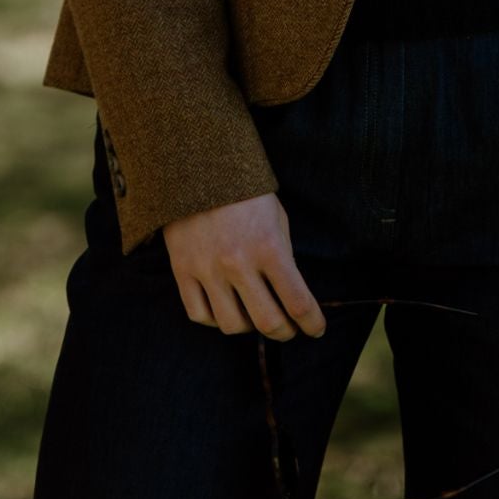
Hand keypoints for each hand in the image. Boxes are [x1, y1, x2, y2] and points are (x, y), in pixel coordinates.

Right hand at [162, 192, 328, 340]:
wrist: (198, 166)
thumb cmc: (246, 194)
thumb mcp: (277, 219)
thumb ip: (283, 258)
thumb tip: (290, 297)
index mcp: (269, 246)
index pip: (298, 302)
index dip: (312, 323)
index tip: (316, 329)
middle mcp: (238, 262)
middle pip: (267, 323)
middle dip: (285, 332)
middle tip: (288, 329)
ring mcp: (208, 268)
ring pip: (232, 325)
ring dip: (249, 327)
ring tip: (253, 314)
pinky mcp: (182, 270)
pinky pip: (199, 315)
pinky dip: (214, 319)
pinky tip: (224, 307)